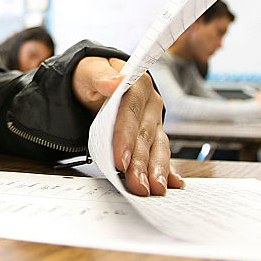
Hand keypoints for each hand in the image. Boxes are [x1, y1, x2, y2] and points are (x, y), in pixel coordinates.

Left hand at [73, 57, 184, 196]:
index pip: (131, 111)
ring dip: (156, 170)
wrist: (96, 82)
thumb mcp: (88, 71)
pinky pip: (161, 153)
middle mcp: (151, 103)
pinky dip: (167, 169)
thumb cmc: (91, 77)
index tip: (120, 159)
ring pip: (156, 147)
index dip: (126, 136)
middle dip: (140, 162)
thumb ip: (99, 76)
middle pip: (144, 135)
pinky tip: (172, 183)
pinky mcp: (154, 134)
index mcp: (137, 84)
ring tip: (153, 189)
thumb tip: (115, 81)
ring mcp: (154, 120)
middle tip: (137, 184)